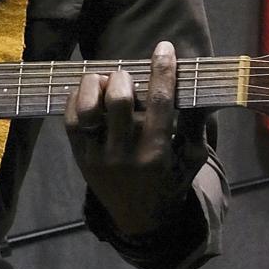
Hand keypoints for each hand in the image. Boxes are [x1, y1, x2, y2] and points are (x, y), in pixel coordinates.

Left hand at [63, 40, 197, 237]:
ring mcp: (98, 157)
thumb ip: (196, 126)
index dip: (162, 71)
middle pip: (118, 103)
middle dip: (123, 78)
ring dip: (94, 85)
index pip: (160, 104)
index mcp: (157, 154)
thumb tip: (198, 88)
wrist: (141, 221)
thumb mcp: (192, 160)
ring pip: (87, 110)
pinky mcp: (79, 157)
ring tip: (105, 79)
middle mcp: (125, 155)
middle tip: (126, 73)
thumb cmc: (171, 183)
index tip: (165, 47)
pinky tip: (88, 91)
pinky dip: (76, 98)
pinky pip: (70, 120)